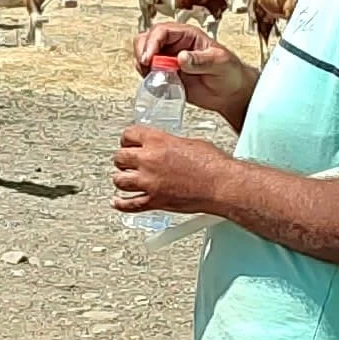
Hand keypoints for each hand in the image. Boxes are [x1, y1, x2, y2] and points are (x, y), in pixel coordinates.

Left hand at [113, 124, 241, 219]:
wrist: (221, 185)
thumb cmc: (213, 164)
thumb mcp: (189, 143)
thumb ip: (170, 144)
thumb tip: (165, 147)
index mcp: (158, 141)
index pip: (129, 134)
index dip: (127, 139)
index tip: (128, 142)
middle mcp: (149, 160)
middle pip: (120, 157)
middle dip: (123, 159)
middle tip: (126, 161)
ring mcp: (149, 182)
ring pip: (119, 181)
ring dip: (121, 179)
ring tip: (124, 179)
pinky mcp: (154, 201)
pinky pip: (129, 204)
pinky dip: (121, 204)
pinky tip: (117, 202)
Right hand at [128, 24, 254, 123]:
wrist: (232, 93)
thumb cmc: (230, 72)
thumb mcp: (220, 63)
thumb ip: (200, 60)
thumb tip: (181, 57)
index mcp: (187, 35)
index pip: (162, 31)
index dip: (152, 43)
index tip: (149, 59)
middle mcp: (175, 45)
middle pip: (147, 39)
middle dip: (142, 52)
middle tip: (146, 67)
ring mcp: (169, 60)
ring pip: (144, 55)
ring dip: (143, 66)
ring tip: (154, 77)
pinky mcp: (166, 75)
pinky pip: (149, 73)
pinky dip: (148, 78)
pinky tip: (159, 85)